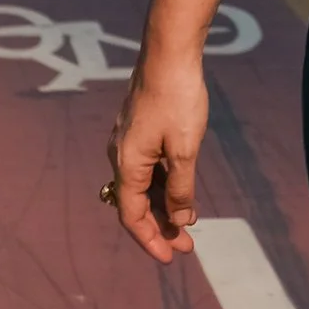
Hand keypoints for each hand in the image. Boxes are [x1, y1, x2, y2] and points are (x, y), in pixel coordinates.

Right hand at [105, 47, 207, 261]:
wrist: (170, 51)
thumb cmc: (178, 98)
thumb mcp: (184, 149)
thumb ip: (181, 187)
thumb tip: (180, 219)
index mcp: (127, 164)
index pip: (132, 215)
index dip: (150, 239)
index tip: (170, 257)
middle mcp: (121, 156)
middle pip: (136, 203)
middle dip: (160, 226)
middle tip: (186, 245)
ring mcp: (129, 141)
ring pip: (143, 185)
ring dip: (163, 206)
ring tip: (187, 223)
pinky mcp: (139, 130)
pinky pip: (148, 168)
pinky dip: (163, 184)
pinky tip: (182, 190)